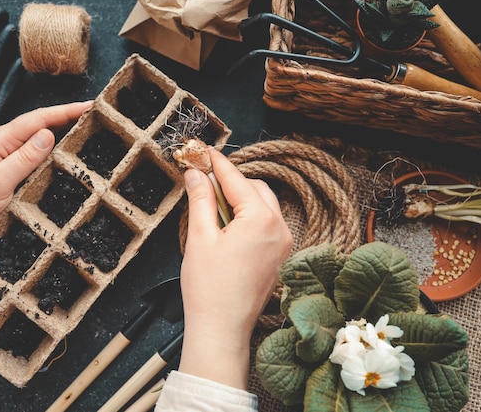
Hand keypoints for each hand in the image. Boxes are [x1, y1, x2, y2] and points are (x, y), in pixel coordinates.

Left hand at [0, 102, 91, 285]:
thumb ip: (22, 159)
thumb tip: (48, 134)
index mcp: (0, 141)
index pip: (38, 120)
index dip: (66, 111)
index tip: (90, 106)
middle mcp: (3, 145)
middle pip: (41, 125)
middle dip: (68, 119)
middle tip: (97, 118)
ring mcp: (5, 158)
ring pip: (39, 141)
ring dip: (62, 135)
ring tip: (87, 133)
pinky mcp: (8, 172)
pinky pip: (34, 157)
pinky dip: (52, 153)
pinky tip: (64, 158)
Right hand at [178, 148, 292, 388]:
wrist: (222, 329)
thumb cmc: (209, 288)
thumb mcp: (199, 237)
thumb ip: (201, 199)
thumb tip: (196, 173)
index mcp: (261, 219)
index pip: (236, 179)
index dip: (216, 163)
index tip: (202, 151)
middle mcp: (280, 227)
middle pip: (255, 188)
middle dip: (230, 181)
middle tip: (203, 180)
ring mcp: (284, 243)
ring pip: (264, 205)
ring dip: (241, 198)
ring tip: (213, 206)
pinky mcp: (280, 257)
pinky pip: (268, 224)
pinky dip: (250, 216)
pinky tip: (229, 225)